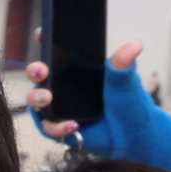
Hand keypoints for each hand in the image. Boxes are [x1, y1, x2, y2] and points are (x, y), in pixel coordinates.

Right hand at [23, 56, 170, 171]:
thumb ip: (124, 66)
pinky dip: (56, 126)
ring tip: (48, 98)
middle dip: (35, 71)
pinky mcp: (58, 128)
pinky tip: (73, 125)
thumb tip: (134, 45)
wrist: (135, 138)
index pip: (57, 53)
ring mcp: (59, 107)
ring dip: (37, 99)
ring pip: (37, 101)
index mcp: (78, 70)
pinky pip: (47, 126)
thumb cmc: (130, 106)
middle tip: (42, 72)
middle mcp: (63, 86)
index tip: (43, 33)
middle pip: (39, 75)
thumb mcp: (126, 84)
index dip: (46, 42)